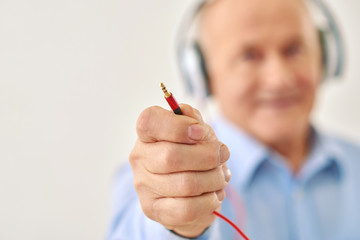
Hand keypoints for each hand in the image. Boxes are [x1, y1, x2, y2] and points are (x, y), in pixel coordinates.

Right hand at [129, 104, 230, 237]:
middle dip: (208, 157)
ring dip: (213, 179)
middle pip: (172, 157)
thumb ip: (194, 120)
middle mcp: (139, 157)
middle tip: (222, 156)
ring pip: (185, 184)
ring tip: (221, 177)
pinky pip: (187, 209)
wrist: (188, 188)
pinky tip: (214, 194)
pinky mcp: (154, 209)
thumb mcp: (196, 130)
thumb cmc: (192, 152)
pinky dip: (209, 201)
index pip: (150, 121)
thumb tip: (193, 120)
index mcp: (147, 133)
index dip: (178, 126)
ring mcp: (143, 185)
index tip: (200, 132)